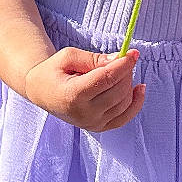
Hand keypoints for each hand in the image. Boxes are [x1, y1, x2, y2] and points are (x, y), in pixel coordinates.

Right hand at [23, 47, 144, 131]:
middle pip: (118, 91)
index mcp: (73, 95)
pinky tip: (139, 88)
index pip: (106, 79)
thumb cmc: (53, 71)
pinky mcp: (99, 128)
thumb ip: (93, 58)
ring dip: (128, 83)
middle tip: (122, 59)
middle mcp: (84, 114)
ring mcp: (92, 124)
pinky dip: (136, 103)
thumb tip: (119, 59)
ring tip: (120, 71)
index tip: (133, 53)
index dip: (123, 65)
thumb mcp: (68, 57)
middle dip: (126, 71)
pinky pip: (125, 117)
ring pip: (124, 103)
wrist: (42, 92)